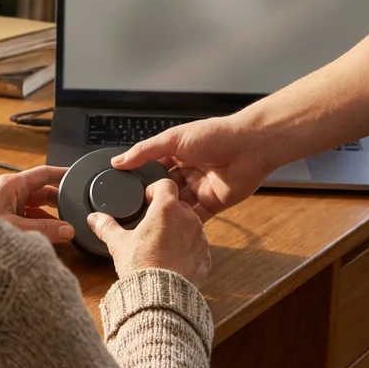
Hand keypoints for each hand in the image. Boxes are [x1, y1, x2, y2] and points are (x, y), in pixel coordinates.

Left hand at [0, 165, 74, 243]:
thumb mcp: (15, 228)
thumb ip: (43, 229)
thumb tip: (69, 230)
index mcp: (12, 185)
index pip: (44, 173)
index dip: (62, 174)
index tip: (78, 175)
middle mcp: (8, 192)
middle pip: (40, 191)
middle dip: (58, 200)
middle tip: (79, 207)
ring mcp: (3, 205)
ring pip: (32, 206)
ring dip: (47, 216)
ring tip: (66, 225)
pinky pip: (23, 217)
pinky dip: (36, 224)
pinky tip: (46, 236)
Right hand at [87, 177, 210, 284]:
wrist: (161, 296)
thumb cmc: (141, 266)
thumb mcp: (118, 243)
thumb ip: (106, 226)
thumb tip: (94, 219)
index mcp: (166, 209)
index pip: (165, 184)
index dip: (154, 190)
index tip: (146, 200)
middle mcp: (188, 219)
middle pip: (178, 204)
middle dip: (166, 212)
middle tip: (151, 225)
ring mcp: (200, 238)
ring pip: (190, 225)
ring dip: (178, 230)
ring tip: (161, 245)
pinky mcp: (205, 257)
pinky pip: (196, 246)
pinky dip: (186, 250)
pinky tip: (172, 260)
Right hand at [111, 114, 281, 220]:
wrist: (249, 147)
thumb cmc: (215, 136)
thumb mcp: (172, 139)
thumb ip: (144, 151)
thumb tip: (118, 161)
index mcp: (177, 153)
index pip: (154, 169)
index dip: (142, 179)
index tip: (126, 191)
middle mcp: (188, 171)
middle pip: (165, 190)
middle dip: (154, 199)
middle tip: (137, 211)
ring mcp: (201, 188)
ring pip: (179, 205)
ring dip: (169, 213)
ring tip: (152, 224)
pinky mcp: (214, 204)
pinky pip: (197, 217)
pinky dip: (186, 223)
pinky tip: (173, 231)